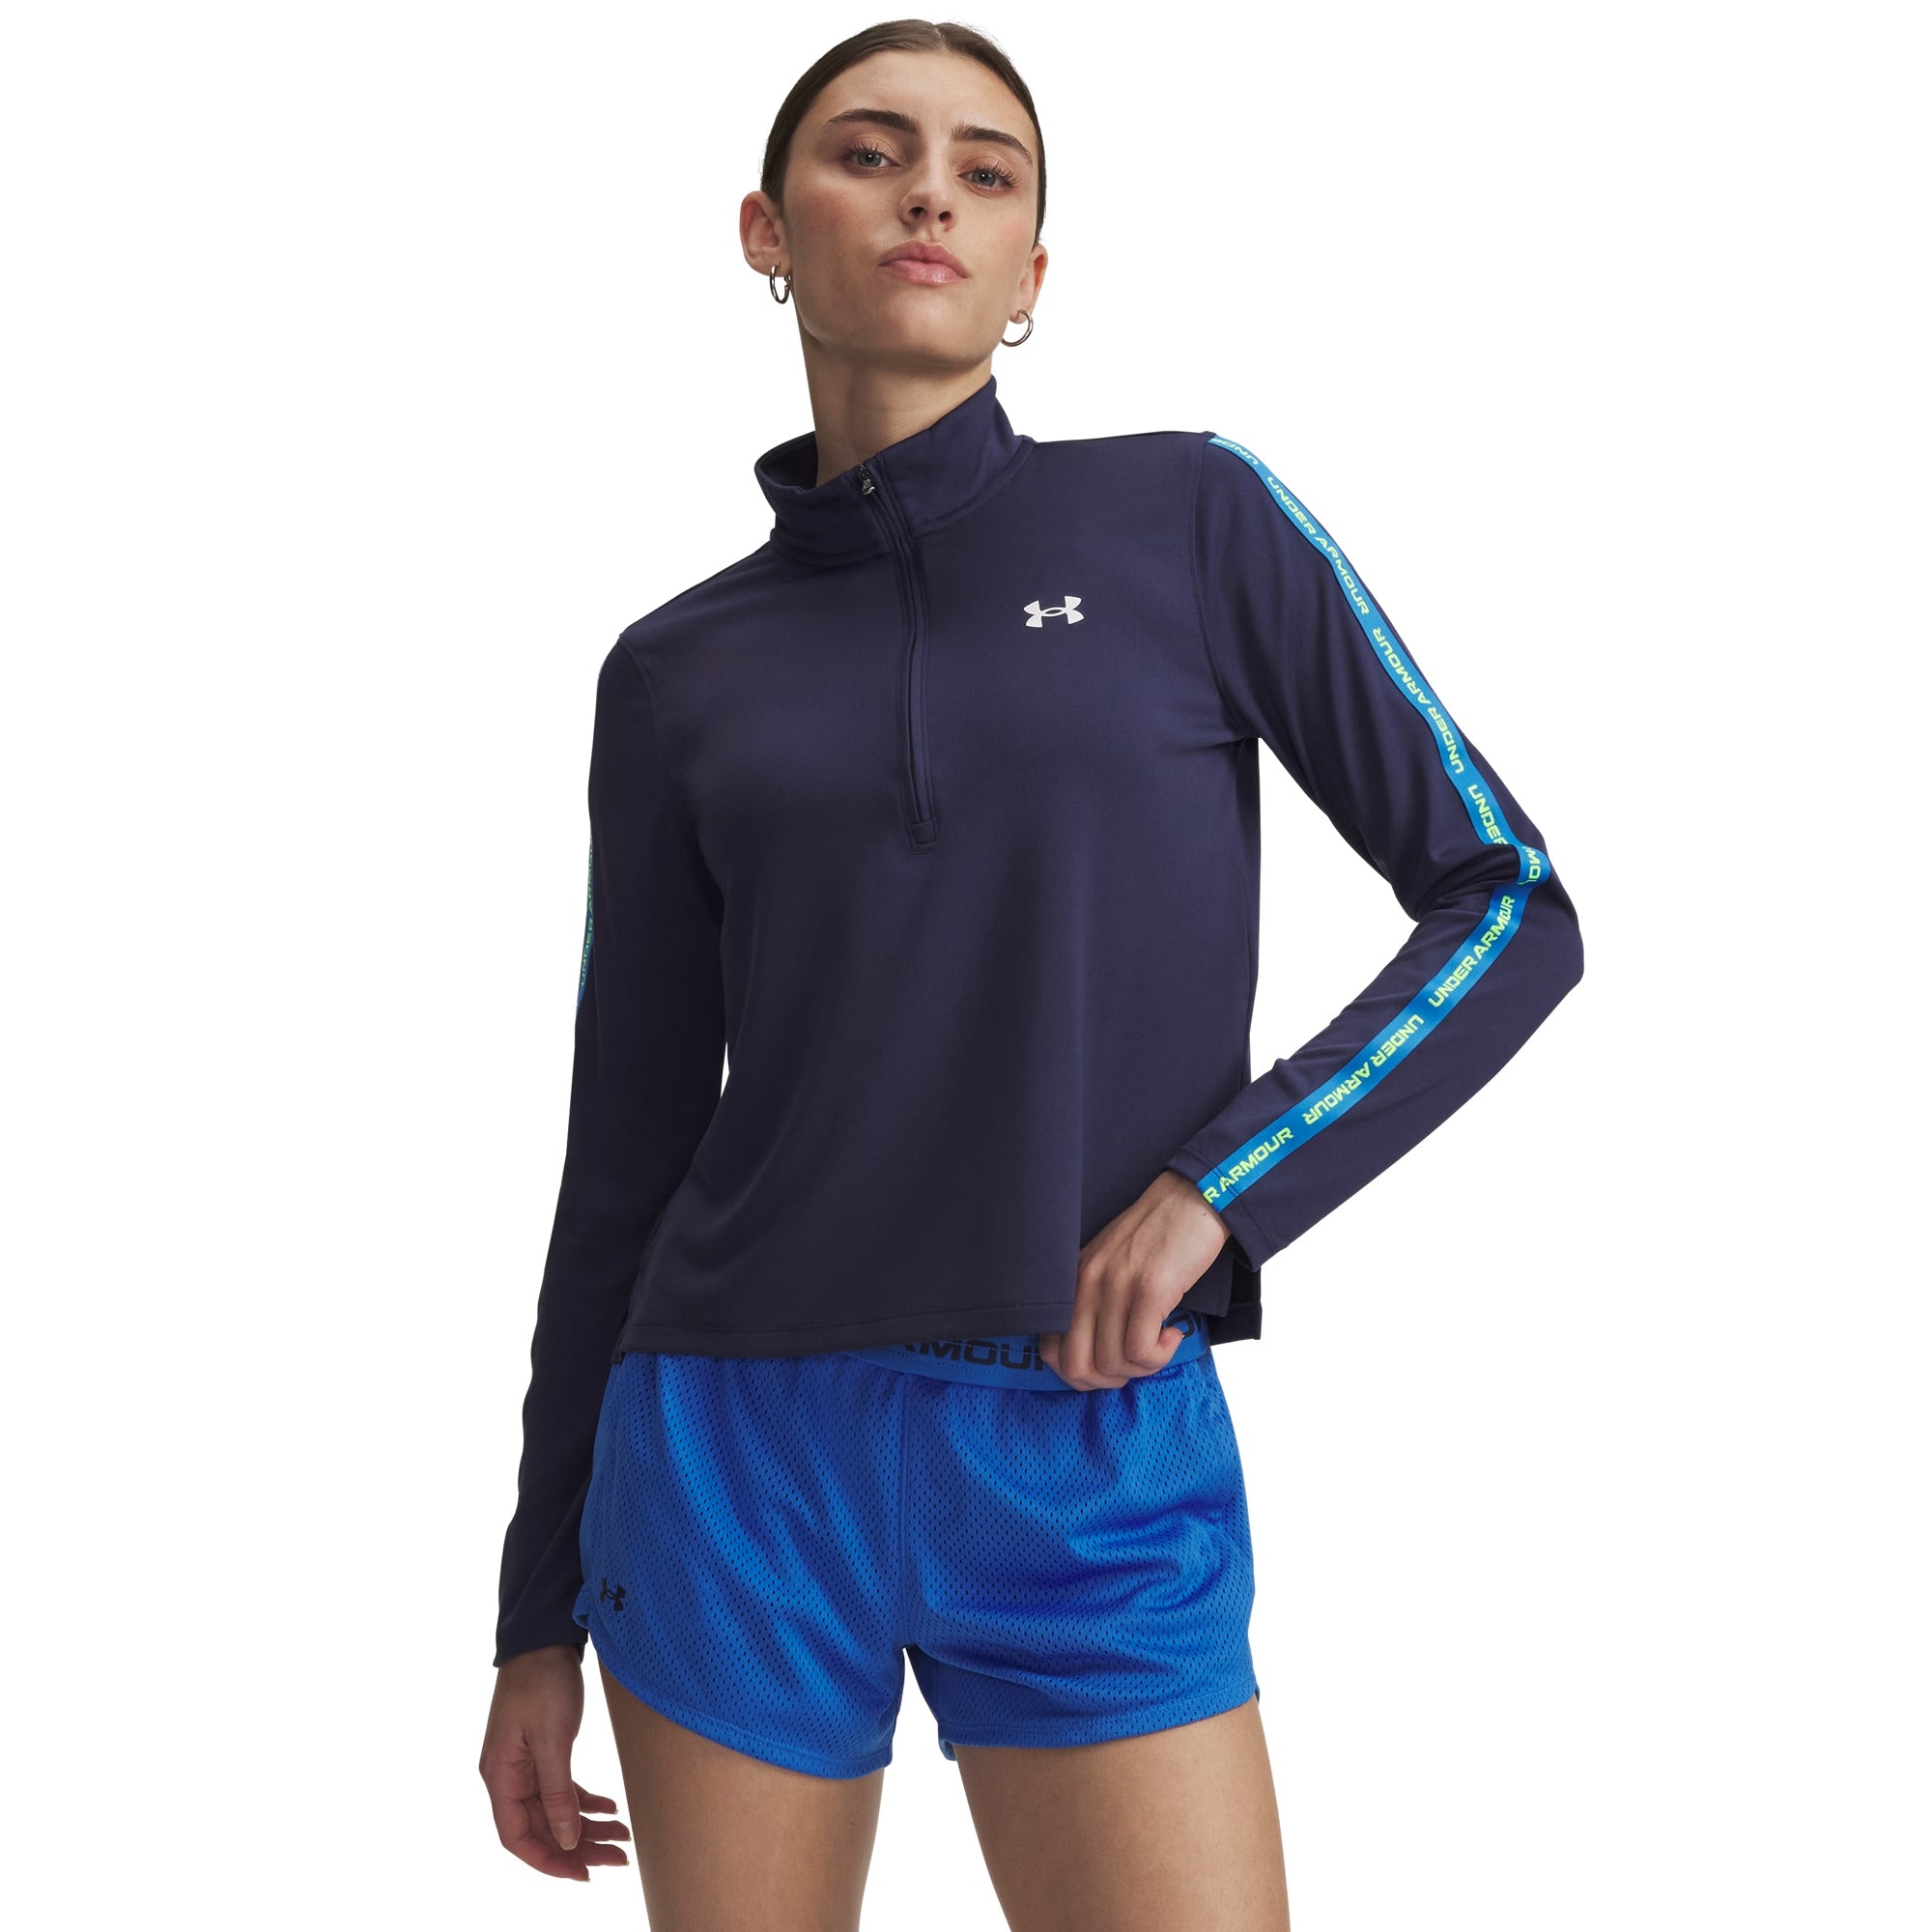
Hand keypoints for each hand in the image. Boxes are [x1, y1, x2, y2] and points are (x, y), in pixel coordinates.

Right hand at [480, 1643, 631, 1879]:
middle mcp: (509, 1777)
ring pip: (555, 1811)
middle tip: (619, 1857)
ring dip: (587, 1826)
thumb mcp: (551, 1739)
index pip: (518, 1837)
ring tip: (623, 1837)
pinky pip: (562, 1789)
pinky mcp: (544, 1751)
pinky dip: (586, 1801)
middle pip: (541, 1828)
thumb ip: (556, 1793)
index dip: (549, 1860)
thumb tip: (566, 1839)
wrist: (544, 1638)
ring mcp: (526, 1765)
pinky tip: (611, 1808)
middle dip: (579, 1846)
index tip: (584, 1873)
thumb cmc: (541, 1682)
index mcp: (500, 1777)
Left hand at [1038, 1170, 1230, 1388]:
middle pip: (1076, 1367)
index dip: (1081, 1374)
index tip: (1112, 1365)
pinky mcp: (1148, 1290)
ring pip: (1112, 1365)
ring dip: (1143, 1367)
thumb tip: (1097, 1359)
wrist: (1192, 1200)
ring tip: (1161, 1342)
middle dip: (1108, 1381)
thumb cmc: (1157, 1237)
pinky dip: (1160, 1356)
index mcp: (1072, 1281)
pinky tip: (1173, 1334)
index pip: (1050, 1351)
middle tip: (1136, 1362)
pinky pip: (1140, 1352)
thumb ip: (1094, 1303)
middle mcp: (1085, 1284)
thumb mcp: (1109, 1266)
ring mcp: (1114, 1286)